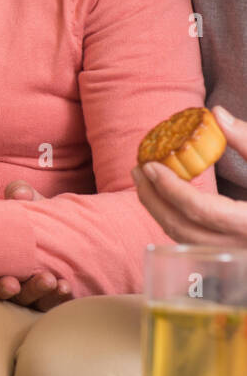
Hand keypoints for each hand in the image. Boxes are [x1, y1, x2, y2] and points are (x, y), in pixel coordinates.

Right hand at [0, 180, 72, 309]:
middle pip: (4, 294)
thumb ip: (24, 195)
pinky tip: (66, 288)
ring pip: (29, 302)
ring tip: (55, 282)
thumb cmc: (42, 219)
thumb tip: (19, 192)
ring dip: (38, 294)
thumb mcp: (33, 205)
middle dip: (12, 291)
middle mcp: (9, 280)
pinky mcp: (52, 297)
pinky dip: (58, 298)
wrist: (76, 230)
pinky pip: (51, 304)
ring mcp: (31, 292)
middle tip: (24, 283)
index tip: (8, 282)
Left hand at [131, 105, 246, 246]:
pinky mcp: (233, 261)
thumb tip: (216, 114)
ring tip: (146, 182)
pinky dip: (176, 222)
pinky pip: (195, 245)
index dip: (170, 188)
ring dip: (159, 211)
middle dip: (154, 199)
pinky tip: (167, 200)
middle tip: (139, 169)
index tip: (149, 165)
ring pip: (185, 241)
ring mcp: (238, 260)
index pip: (201, 210)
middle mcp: (242, 249)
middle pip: (184, 230)